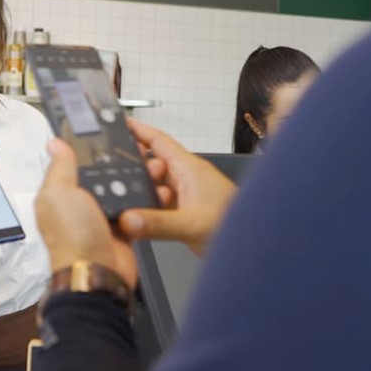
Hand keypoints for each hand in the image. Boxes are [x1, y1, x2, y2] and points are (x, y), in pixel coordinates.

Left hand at [36, 139, 137, 289]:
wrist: (97, 274)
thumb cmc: (72, 237)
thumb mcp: (59, 194)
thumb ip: (60, 167)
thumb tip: (55, 143)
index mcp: (59, 193)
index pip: (72, 161)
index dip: (85, 147)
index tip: (103, 131)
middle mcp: (79, 203)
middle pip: (100, 173)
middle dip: (117, 161)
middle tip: (135, 148)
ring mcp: (101, 215)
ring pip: (120, 188)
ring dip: (135, 178)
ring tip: (150, 164)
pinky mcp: (121, 227)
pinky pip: (135, 207)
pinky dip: (145, 199)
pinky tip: (154, 186)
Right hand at [118, 119, 236, 255]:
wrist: (256, 247)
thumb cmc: (236, 226)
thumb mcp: (191, 224)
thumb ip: (158, 223)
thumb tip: (128, 220)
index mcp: (189, 169)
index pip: (158, 141)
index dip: (138, 131)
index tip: (118, 124)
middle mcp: (186, 179)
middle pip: (152, 163)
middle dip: (134, 167)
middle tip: (114, 174)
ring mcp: (185, 196)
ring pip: (154, 186)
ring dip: (141, 191)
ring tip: (127, 199)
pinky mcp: (184, 213)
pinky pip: (159, 205)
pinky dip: (147, 208)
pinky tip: (137, 217)